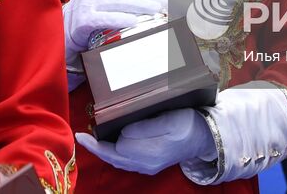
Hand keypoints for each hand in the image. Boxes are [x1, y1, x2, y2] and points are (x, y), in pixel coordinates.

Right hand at [64, 0, 165, 57]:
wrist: (63, 29)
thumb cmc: (90, 11)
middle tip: (165, 4)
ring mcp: (87, 3)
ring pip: (117, 1)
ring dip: (138, 5)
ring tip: (155, 9)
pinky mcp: (83, 20)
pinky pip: (104, 18)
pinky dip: (120, 18)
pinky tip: (134, 21)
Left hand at [77, 108, 214, 174]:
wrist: (205, 137)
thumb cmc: (188, 124)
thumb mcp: (169, 120)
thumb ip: (146, 128)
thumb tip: (123, 133)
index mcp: (150, 153)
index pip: (118, 149)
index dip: (102, 141)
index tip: (87, 132)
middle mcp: (146, 163)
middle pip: (114, 158)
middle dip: (96, 148)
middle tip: (81, 136)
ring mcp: (148, 166)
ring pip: (118, 161)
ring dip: (103, 151)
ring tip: (89, 140)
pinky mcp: (149, 163)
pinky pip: (125, 161)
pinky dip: (113, 154)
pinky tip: (108, 144)